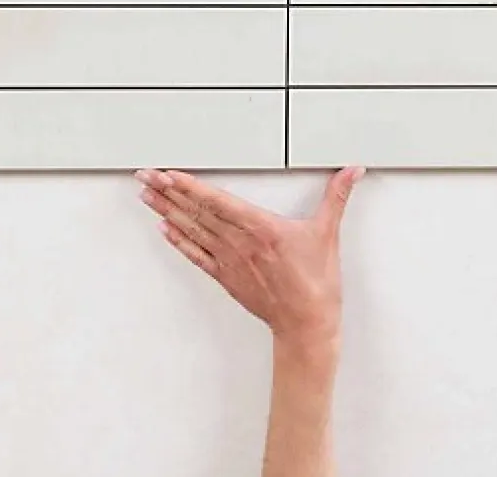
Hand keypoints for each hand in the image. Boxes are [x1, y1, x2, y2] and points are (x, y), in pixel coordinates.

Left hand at [134, 167, 364, 346]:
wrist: (307, 325)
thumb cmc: (316, 282)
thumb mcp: (328, 233)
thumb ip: (337, 197)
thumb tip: (351, 171)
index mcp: (261, 228)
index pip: (218, 202)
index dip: (190, 187)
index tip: (169, 174)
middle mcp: (239, 243)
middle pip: (197, 212)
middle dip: (168, 192)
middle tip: (145, 176)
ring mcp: (230, 261)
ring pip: (192, 231)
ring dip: (166, 211)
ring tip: (146, 196)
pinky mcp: (227, 277)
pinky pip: (197, 256)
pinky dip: (179, 242)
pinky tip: (164, 229)